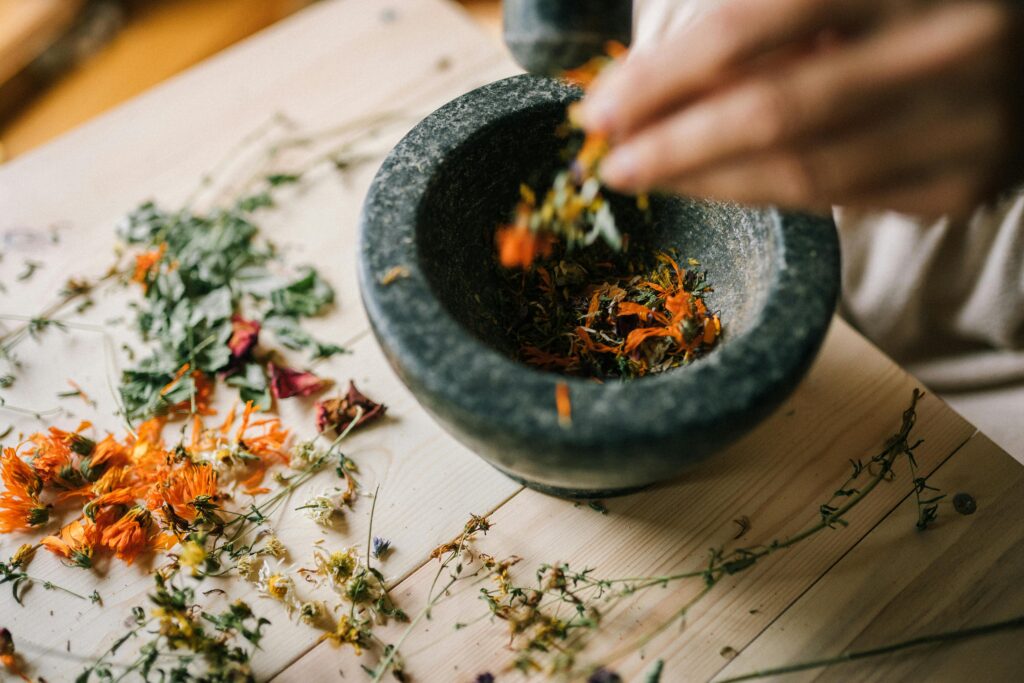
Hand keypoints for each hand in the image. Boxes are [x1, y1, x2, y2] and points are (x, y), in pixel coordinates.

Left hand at [579, 0, 1023, 215]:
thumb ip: (752, 19)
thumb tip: (645, 83)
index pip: (746, 29)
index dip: (661, 77)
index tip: (596, 109)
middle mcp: (945, 43)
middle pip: (771, 112)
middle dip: (671, 145)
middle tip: (609, 163)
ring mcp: (968, 122)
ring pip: (804, 172)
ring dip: (708, 182)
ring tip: (649, 177)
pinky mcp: (967, 183)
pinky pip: (842, 202)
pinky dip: (767, 195)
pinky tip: (717, 185)